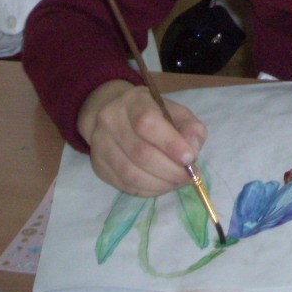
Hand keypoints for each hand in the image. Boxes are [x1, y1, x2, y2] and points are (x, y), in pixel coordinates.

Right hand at [77, 80, 207, 196]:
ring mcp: (100, 144)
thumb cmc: (153, 114)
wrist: (115, 115)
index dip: (170, 144)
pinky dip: (147, 190)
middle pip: (140, 153)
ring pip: (130, 173)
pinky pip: (124, 185)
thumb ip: (191, 128)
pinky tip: (160, 185)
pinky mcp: (98, 165)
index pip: (147, 123)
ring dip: (159, 184)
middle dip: (170, 170)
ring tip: (176, 182)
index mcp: (133, 102)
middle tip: (188, 176)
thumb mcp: (176, 113)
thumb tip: (192, 151)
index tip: (189, 158)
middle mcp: (110, 120)